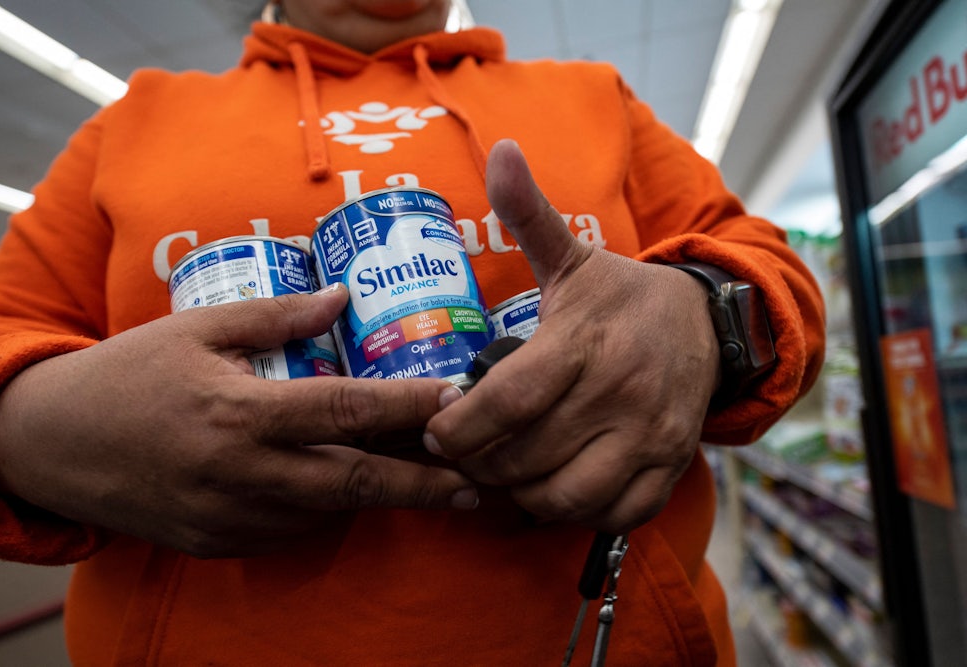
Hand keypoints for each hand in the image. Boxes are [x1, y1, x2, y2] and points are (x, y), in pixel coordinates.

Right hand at [0, 285, 476, 557]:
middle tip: (477, 481)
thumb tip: (343, 299)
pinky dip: (329, 508)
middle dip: (422, 484)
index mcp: (241, 412)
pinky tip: (355, 488)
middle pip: (354, 482)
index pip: (344, 410)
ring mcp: (232, 517)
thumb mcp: (198, 328)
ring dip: (380, 494)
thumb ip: (276, 316)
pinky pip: (292, 529)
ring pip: (329, 509)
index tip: (458, 403)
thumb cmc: (130, 375)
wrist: (55, 445)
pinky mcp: (222, 543)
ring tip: (432, 480)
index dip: (407, 407)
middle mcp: (244, 473)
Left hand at [423, 139, 719, 534]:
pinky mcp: (670, 466)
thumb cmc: (622, 297)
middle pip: (526, 456)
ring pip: (565, 495)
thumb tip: (499, 150)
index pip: (508, 402)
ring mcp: (651, 436)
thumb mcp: (574, 256)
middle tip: (461, 452)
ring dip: (520, 493)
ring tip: (502, 470)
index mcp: (585, 343)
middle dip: (479, 464)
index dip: (458, 427)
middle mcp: (622, 394)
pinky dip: (572, 511)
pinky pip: (612, 514)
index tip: (436, 429)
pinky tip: (550, 485)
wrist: (706, 325)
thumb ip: (530, 214)